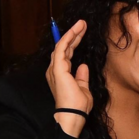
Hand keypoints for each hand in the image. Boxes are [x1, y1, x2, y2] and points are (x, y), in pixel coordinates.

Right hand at [46, 20, 92, 136]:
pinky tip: (74, 31)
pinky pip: (61, 49)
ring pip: (62, 46)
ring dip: (72, 34)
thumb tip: (83, 66)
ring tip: (81, 24)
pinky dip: (67, 39)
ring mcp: (55, 69)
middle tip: (83, 24)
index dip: (74, 42)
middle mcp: (56, 70)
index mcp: (61, 74)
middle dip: (74, 35)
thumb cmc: (78, 105)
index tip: (82, 32)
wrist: (73, 115)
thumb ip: (82, 77)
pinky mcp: (58, 69)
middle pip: (64, 48)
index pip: (67, 54)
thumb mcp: (83, 88)